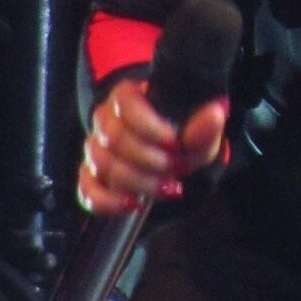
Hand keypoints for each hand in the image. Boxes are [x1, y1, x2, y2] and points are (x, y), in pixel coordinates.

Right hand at [75, 78, 228, 216]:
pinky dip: (109, 201)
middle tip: (177, 169)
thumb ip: (205, 126)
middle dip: (150, 160)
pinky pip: (87, 190)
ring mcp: (95, 149)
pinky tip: (134, 203)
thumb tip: (213, 113)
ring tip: (167, 187)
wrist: (174, 159)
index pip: (125, 104)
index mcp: (128, 97)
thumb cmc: (183, 138)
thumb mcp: (200, 133)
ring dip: (138, 181)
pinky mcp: (91, 177)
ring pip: (102, 165)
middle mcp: (106, 120)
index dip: (149, 127)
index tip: (174, 143)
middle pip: (114, 139)